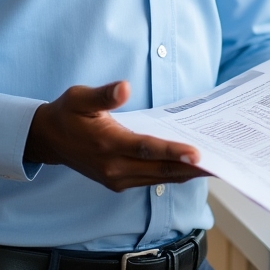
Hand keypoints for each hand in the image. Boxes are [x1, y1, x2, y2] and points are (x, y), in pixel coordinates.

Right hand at [24, 80, 209, 190]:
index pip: (147, 149)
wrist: (48, 139)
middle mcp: (114, 167)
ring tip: (214, 167)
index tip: (197, 153)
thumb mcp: (80, 97)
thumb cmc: (67, 113)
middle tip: (221, 163)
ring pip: (159, 179)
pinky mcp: (118, 182)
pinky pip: (152, 180)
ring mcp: (116, 179)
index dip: (173, 151)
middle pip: (160, 170)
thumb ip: (104, 94)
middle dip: (191, 168)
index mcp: (107, 144)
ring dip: (185, 174)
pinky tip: (189, 167)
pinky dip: (172, 175)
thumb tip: (125, 87)